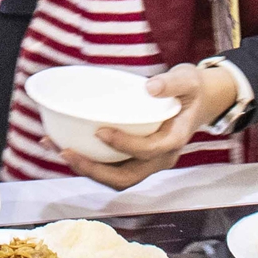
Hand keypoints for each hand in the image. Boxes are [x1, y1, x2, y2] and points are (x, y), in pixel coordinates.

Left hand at [66, 64, 236, 190]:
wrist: (200, 102)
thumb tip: (150, 87)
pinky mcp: (135, 158)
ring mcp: (147, 162)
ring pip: (115, 177)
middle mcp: (160, 159)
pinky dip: (90, 162)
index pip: (148, 151)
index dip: (123, 145)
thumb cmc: (191, 90)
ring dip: (87, 169)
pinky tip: (66, 145)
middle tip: (66, 152)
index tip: (101, 131)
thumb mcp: (188, 80)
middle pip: (125, 177)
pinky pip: (112, 167)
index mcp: (174, 141)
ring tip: (58, 148)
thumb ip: (171, 83)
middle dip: (94, 170)